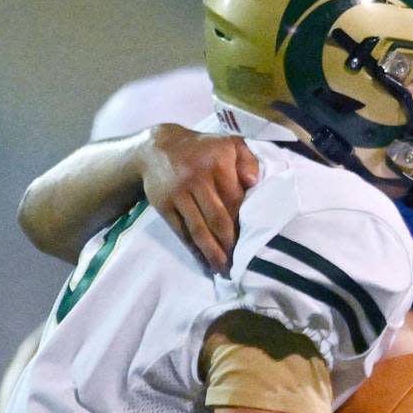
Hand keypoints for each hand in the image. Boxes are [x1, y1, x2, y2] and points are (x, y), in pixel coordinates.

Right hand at [137, 123, 257, 273]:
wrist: (157, 147)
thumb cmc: (203, 149)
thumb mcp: (230, 144)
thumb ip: (247, 160)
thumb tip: (254, 183)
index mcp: (218, 163)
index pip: (236, 200)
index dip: (245, 223)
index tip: (255, 241)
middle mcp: (197, 178)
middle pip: (218, 219)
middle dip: (230, 244)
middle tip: (241, 263)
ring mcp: (178, 193)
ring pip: (198, 229)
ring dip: (212, 252)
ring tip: (224, 269)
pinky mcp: (163, 205)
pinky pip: (180, 231)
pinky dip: (193, 248)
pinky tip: (204, 260)